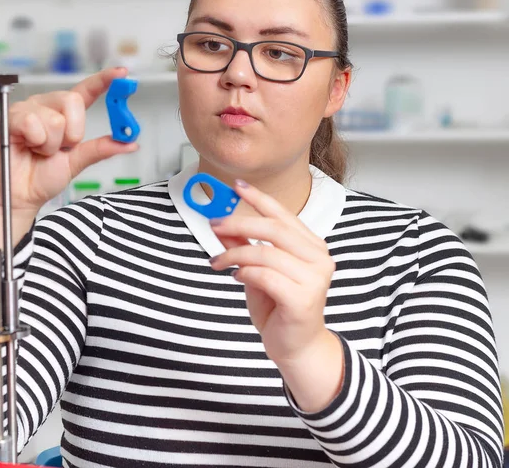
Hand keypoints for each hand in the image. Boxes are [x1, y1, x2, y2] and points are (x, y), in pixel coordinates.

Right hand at [0, 67, 137, 214]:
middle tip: (61, 148)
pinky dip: (35, 142)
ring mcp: (28, 109)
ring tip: (39, 150)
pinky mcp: (10, 116)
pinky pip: (33, 123)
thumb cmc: (42, 176)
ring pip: (55, 119)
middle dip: (73, 132)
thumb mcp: (78, 161)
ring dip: (51, 144)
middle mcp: (46, 106)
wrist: (21, 194)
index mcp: (64, 114)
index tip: (121, 73)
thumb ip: (101, 149)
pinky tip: (27, 147)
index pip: (86, 91)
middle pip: (72, 100)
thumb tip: (131, 143)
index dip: (103, 80)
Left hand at [208, 179, 335, 366]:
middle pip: (273, 230)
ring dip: (234, 255)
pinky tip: (236, 278)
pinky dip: (244, 273)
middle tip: (214, 225)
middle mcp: (318, 258)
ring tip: (217, 262)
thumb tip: (221, 225)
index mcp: (311, 246)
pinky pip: (265, 276)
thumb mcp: (257, 271)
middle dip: (238, 223)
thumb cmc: (279, 307)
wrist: (296, 347)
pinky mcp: (303, 299)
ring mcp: (314, 278)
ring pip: (265, 253)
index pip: (283, 215)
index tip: (236, 186)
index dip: (259, 199)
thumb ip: (243, 248)